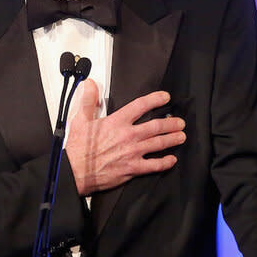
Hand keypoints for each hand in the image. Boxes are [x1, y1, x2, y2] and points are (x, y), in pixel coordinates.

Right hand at [65, 79, 185, 195]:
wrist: (75, 171)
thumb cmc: (78, 148)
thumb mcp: (80, 120)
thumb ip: (88, 100)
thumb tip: (90, 84)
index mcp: (116, 122)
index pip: (140, 106)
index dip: (155, 99)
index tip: (165, 97)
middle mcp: (128, 136)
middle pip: (156, 126)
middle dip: (171, 123)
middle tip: (179, 122)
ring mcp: (132, 152)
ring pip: (159, 144)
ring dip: (172, 139)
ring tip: (181, 136)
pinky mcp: (133, 168)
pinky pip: (154, 165)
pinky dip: (165, 162)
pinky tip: (171, 160)